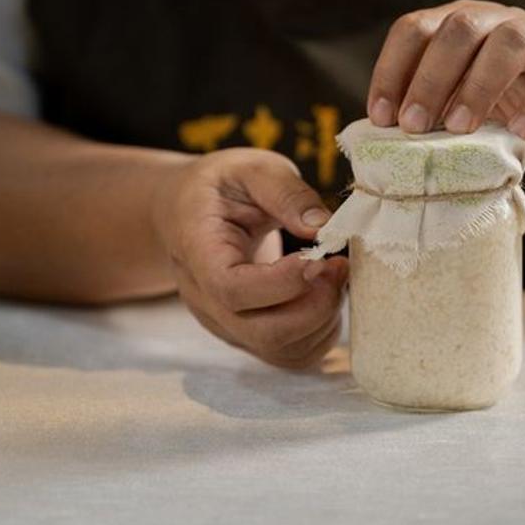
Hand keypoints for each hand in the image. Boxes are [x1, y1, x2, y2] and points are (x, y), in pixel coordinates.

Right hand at [151, 148, 347, 368]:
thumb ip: (285, 191)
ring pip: (280, 351)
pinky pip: (288, 355)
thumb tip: (323, 228)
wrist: (187, 212)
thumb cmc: (219, 188)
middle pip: (262, 332)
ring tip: (333, 276)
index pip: (232, 289)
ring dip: (322, 321)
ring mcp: (225, 324)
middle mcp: (205, 300)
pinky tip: (325, 296)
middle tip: (337, 265)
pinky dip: (320, 334)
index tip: (318, 257)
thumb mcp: (250, 169)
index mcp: (198, 251)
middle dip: (315, 305)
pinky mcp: (247, 335)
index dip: (283, 283)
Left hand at [367, 0, 524, 153]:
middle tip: (414, 126)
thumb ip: (430, 108)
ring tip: (460, 128)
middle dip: (430, 78)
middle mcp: (497, 21)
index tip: (381, 117)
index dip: (392, 70)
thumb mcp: (460, 102)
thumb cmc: (508, 104)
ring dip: (478, 85)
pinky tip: (520, 132)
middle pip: (459, 28)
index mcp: (458, 25)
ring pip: (509, 41)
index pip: (415, 29)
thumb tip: (382, 135)